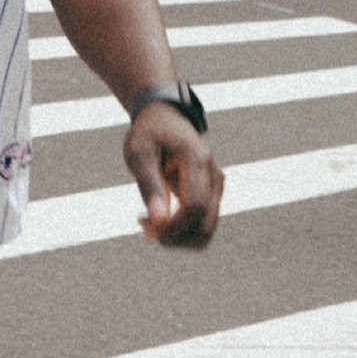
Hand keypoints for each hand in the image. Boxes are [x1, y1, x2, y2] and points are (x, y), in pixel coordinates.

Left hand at [123, 103, 223, 248]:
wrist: (165, 118)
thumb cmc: (149, 133)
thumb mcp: (139, 152)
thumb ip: (149, 184)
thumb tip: (158, 221)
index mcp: (198, 161)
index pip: (195, 207)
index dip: (171, 226)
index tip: (143, 223)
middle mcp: (214, 177)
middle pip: (204, 227)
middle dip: (173, 237)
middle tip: (143, 225)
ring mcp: (216, 188)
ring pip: (206, 233)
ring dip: (177, 239)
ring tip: (149, 224)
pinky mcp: (212, 197)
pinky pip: (202, 226)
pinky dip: (181, 233)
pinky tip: (159, 220)